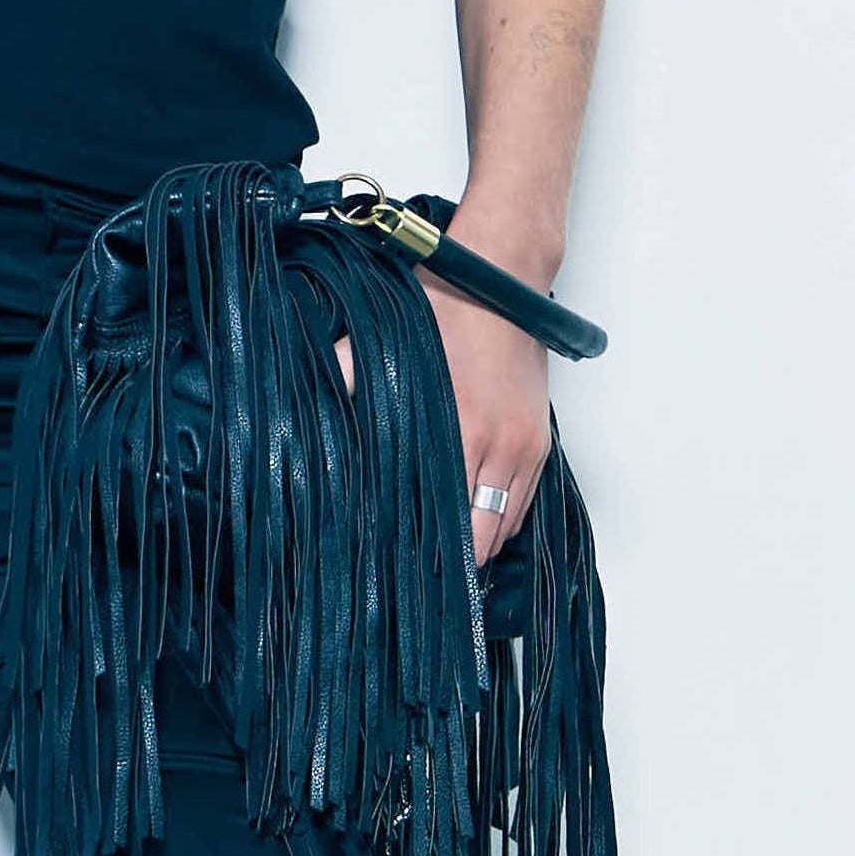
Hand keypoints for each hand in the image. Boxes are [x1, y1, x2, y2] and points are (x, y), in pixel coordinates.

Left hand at [330, 283, 550, 567]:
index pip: (449, 521)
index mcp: (463, 429)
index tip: (404, 575)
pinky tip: (475, 524)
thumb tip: (314, 400)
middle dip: (455, 565)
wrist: (505, 273)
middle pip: (483, 538)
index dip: (429, 557)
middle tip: (423, 581)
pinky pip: (525, 502)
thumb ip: (349, 374)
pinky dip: (502, 519)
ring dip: (480, 545)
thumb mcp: (390, 339)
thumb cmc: (448, 303)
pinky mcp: (540, 439)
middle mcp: (501, 447)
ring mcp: (526, 446)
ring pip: (508, 526)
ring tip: (446, 565)